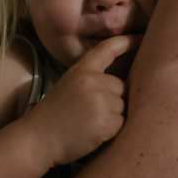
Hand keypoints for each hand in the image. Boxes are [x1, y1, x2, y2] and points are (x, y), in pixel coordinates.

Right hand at [23, 36, 139, 166]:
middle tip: (89, 113)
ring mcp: (101, 100)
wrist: (37, 140)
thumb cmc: (53, 116)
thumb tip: (121, 83)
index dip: (125, 42)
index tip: (140, 37)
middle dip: (113, 99)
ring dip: (112, 115)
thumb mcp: (69, 86)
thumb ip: (92, 80)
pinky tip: (92, 133)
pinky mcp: (107, 121)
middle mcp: (93, 81)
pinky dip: (111, 130)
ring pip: (123, 106)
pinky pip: (121, 123)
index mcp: (81, 70)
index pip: (107, 50)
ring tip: (88, 123)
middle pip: (121, 86)